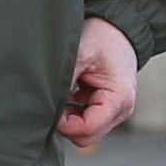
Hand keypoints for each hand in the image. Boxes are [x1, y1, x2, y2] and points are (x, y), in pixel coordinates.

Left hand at [60, 15, 141, 149]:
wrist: (117, 27)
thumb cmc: (102, 38)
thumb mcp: (78, 55)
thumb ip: (63, 81)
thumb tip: (44, 102)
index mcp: (119, 99)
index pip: (87, 129)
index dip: (64, 124)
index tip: (50, 108)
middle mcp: (121, 110)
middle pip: (87, 137)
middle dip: (66, 124)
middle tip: (53, 101)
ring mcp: (115, 111)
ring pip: (85, 131)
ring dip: (69, 118)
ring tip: (63, 94)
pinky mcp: (107, 108)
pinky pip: (86, 121)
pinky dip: (73, 112)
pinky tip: (68, 95)